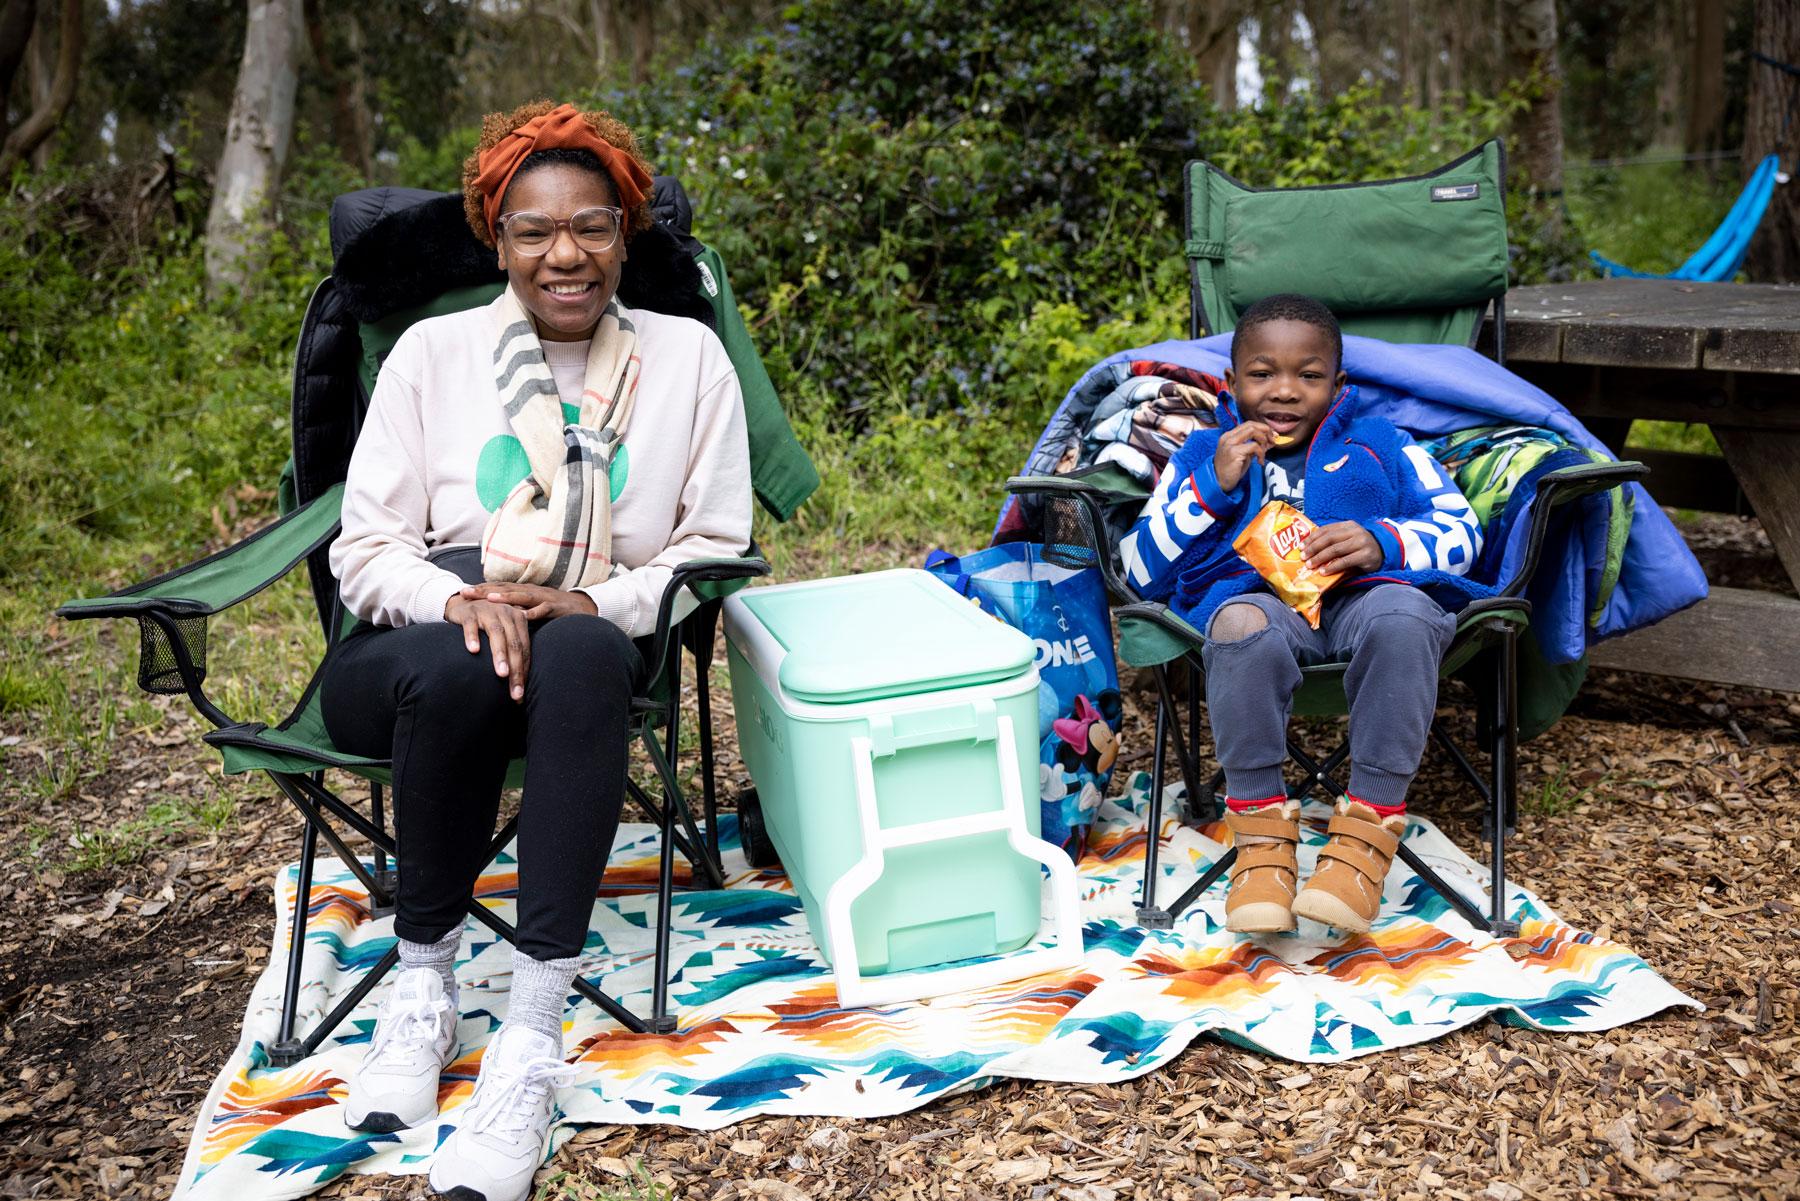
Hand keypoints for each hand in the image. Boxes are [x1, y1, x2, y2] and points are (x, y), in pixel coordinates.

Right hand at [444, 595, 531, 700]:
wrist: (462, 601)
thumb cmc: (486, 621)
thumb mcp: (504, 629)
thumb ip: (513, 646)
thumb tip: (522, 679)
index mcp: (518, 619)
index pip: (524, 648)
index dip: (524, 671)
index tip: (520, 694)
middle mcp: (506, 613)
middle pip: (514, 643)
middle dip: (516, 669)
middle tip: (515, 692)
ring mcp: (487, 611)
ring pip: (496, 634)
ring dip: (499, 655)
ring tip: (502, 674)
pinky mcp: (469, 612)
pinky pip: (471, 625)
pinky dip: (473, 637)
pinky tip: (474, 651)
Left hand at [459, 582, 598, 620]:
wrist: (582, 608)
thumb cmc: (553, 610)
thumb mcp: (530, 609)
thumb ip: (514, 612)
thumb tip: (493, 620)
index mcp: (523, 591)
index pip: (498, 588)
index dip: (480, 589)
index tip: (462, 592)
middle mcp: (531, 591)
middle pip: (504, 589)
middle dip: (484, 590)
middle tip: (466, 592)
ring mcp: (543, 598)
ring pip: (521, 596)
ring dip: (505, 598)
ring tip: (489, 599)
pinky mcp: (555, 608)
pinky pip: (542, 610)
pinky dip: (532, 613)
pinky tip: (522, 616)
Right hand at [1213, 421, 1274, 492]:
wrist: (1218, 482)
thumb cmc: (1231, 470)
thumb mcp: (1244, 455)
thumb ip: (1254, 447)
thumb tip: (1270, 441)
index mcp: (1229, 436)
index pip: (1249, 424)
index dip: (1263, 428)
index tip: (1272, 436)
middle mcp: (1228, 437)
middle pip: (1251, 425)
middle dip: (1266, 431)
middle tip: (1272, 441)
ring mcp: (1230, 444)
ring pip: (1252, 431)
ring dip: (1263, 440)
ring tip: (1264, 452)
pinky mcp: (1233, 452)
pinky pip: (1253, 446)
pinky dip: (1260, 453)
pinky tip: (1259, 461)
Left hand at [1304, 522, 1383, 575]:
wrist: (1383, 552)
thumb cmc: (1360, 547)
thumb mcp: (1347, 540)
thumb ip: (1333, 541)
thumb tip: (1309, 549)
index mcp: (1348, 525)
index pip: (1326, 530)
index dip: (1312, 538)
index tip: (1301, 546)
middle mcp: (1355, 531)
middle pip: (1329, 539)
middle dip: (1313, 548)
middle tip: (1303, 557)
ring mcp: (1362, 543)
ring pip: (1336, 549)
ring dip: (1320, 558)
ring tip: (1310, 565)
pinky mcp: (1366, 555)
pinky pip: (1345, 561)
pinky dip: (1333, 566)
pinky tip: (1323, 571)